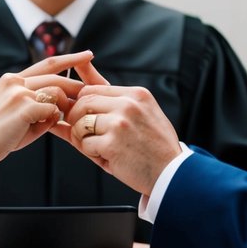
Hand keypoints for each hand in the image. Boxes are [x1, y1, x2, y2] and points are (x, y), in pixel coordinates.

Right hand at [0, 51, 92, 170]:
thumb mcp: (18, 117)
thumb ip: (39, 109)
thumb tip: (60, 110)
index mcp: (12, 80)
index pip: (47, 63)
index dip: (70, 58)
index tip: (88, 55)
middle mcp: (15, 81)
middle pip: (56, 77)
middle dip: (77, 84)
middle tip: (93, 91)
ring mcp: (19, 92)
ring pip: (56, 93)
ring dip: (60, 109)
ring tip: (48, 125)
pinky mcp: (24, 106)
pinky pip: (52, 111)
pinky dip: (50, 122)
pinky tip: (35, 130)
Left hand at [55, 84, 181, 195]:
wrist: (171, 174)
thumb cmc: (153, 145)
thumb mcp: (139, 112)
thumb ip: (109, 95)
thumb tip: (75, 73)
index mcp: (136, 94)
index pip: (91, 88)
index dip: (81, 104)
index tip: (83, 118)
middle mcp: (128, 104)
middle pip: (82, 102)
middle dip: (76, 120)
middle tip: (85, 135)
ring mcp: (120, 123)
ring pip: (81, 123)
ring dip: (83, 138)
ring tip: (99, 147)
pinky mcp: (112, 143)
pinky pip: (85, 144)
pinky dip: (91, 153)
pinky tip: (106, 157)